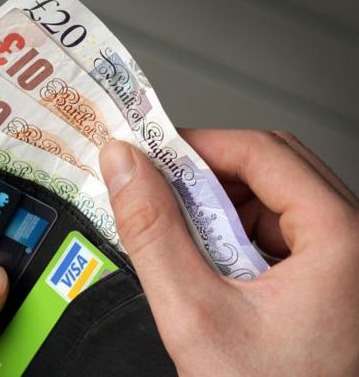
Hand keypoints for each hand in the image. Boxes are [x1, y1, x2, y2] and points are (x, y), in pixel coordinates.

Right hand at [100, 130, 358, 376]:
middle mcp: (353, 241)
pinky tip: (208, 261)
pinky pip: (278, 228)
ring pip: (273, 196)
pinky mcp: (326, 274)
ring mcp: (343, 257)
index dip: (199, 145)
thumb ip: (154, 234)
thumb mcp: (196, 316)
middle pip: (272, 167)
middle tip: (157, 188)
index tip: (152, 153)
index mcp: (342, 240)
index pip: (262, 152)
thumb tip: (125, 169)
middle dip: (206, 174)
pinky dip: (234, 231)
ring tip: (180, 234)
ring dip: (218, 205)